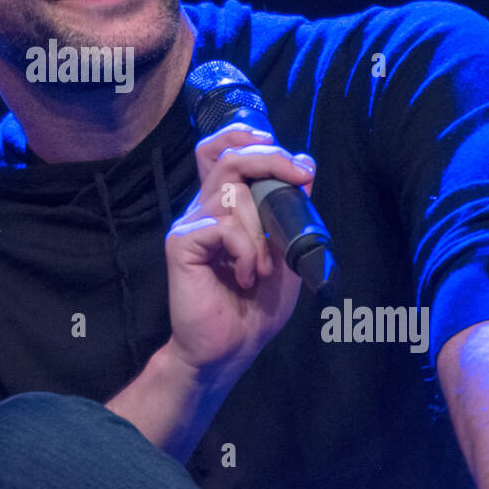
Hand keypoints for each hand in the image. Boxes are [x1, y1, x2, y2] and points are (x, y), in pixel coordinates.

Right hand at [163, 125, 315, 384]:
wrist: (228, 350)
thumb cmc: (255, 307)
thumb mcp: (286, 252)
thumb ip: (292, 211)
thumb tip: (307, 166)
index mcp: (225, 206)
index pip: (222, 149)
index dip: (249, 138)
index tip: (295, 159)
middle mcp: (203, 208)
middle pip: (228, 156)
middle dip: (270, 158)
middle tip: (300, 175)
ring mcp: (190, 224)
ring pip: (232, 193)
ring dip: (262, 228)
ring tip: (265, 267)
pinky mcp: (181, 244)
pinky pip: (223, 225)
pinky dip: (246, 250)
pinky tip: (245, 276)